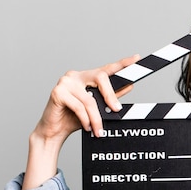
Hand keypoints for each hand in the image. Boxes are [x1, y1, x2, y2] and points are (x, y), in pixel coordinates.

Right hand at [22, 56, 138, 189]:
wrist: (54, 131)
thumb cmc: (73, 118)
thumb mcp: (96, 107)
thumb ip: (110, 96)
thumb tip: (129, 86)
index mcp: (86, 77)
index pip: (106, 69)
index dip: (122, 63)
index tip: (136, 58)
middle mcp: (75, 75)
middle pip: (100, 78)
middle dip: (110, 96)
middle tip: (116, 110)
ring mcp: (65, 82)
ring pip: (90, 99)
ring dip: (96, 118)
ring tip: (98, 130)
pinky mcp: (57, 92)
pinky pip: (79, 107)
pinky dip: (85, 119)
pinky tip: (87, 126)